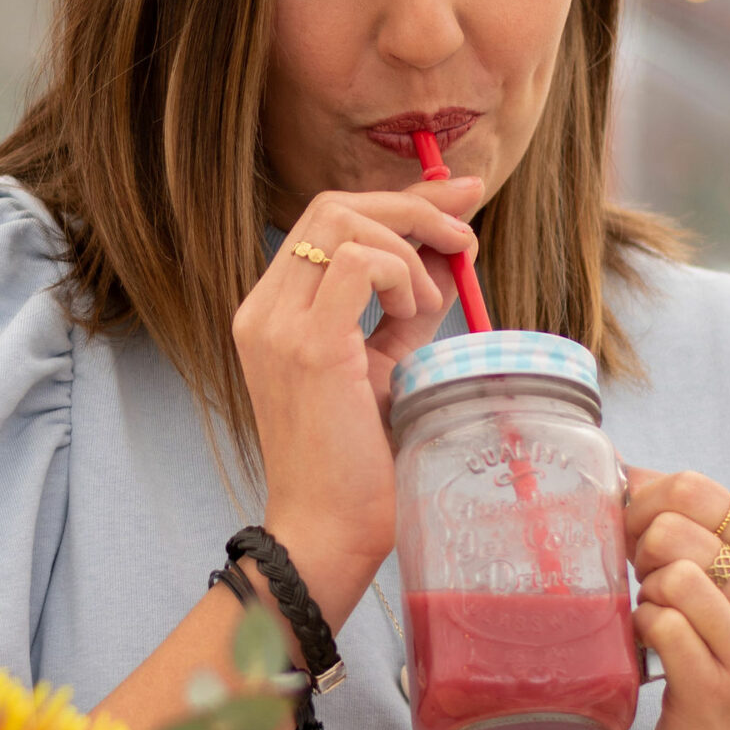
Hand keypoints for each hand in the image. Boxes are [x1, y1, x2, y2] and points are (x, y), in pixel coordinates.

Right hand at [232, 178, 481, 625]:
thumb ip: (409, 308)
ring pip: (344, 219)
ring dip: (408, 246)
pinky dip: (399, 273)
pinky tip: (415, 315)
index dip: (398, 200)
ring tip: (428, 306)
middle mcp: (263, 309)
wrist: (328, 534)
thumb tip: (451, 252)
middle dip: (412, 205)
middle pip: (334, 204)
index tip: (456, 196)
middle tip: (466, 230)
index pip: (328, 220)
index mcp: (273, 311)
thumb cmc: (359, 465)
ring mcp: (277, 324)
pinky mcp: (307, 346)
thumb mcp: (389, 366)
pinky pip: (359, 261)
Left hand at [624, 468, 729, 729]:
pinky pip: (659, 624)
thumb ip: (692, 533)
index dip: (646, 501)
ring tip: (656, 621)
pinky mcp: (719, 686)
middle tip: (644, 584)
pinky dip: (641, 633)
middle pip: (675, 527)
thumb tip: (624, 471)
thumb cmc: (724, 670)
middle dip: (639, 550)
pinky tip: (652, 651)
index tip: (634, 531)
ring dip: (644, 596)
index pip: (701, 490)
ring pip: (670, 574)